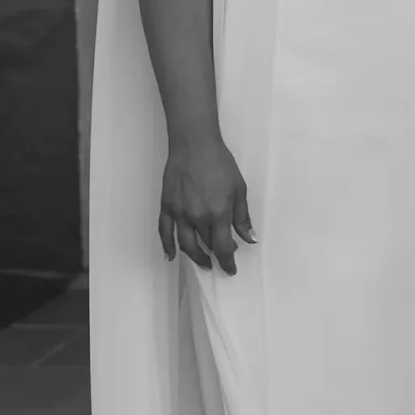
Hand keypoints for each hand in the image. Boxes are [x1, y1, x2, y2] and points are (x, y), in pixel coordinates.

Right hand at [160, 137, 254, 273]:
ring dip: (195, 256)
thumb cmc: (220, 163)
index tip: (231, 270)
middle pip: (206, 245)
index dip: (228, 262)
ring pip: (186, 244)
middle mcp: (198, 217)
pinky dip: (167, 246)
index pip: (223, 247)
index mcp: (218, 213)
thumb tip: (249, 238)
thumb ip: (242, 216)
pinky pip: (164, 231)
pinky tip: (172, 256)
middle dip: (215, 256)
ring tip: (203, 262)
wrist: (194, 145)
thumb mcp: (239, 188)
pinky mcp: (167, 206)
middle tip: (220, 260)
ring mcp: (179, 213)